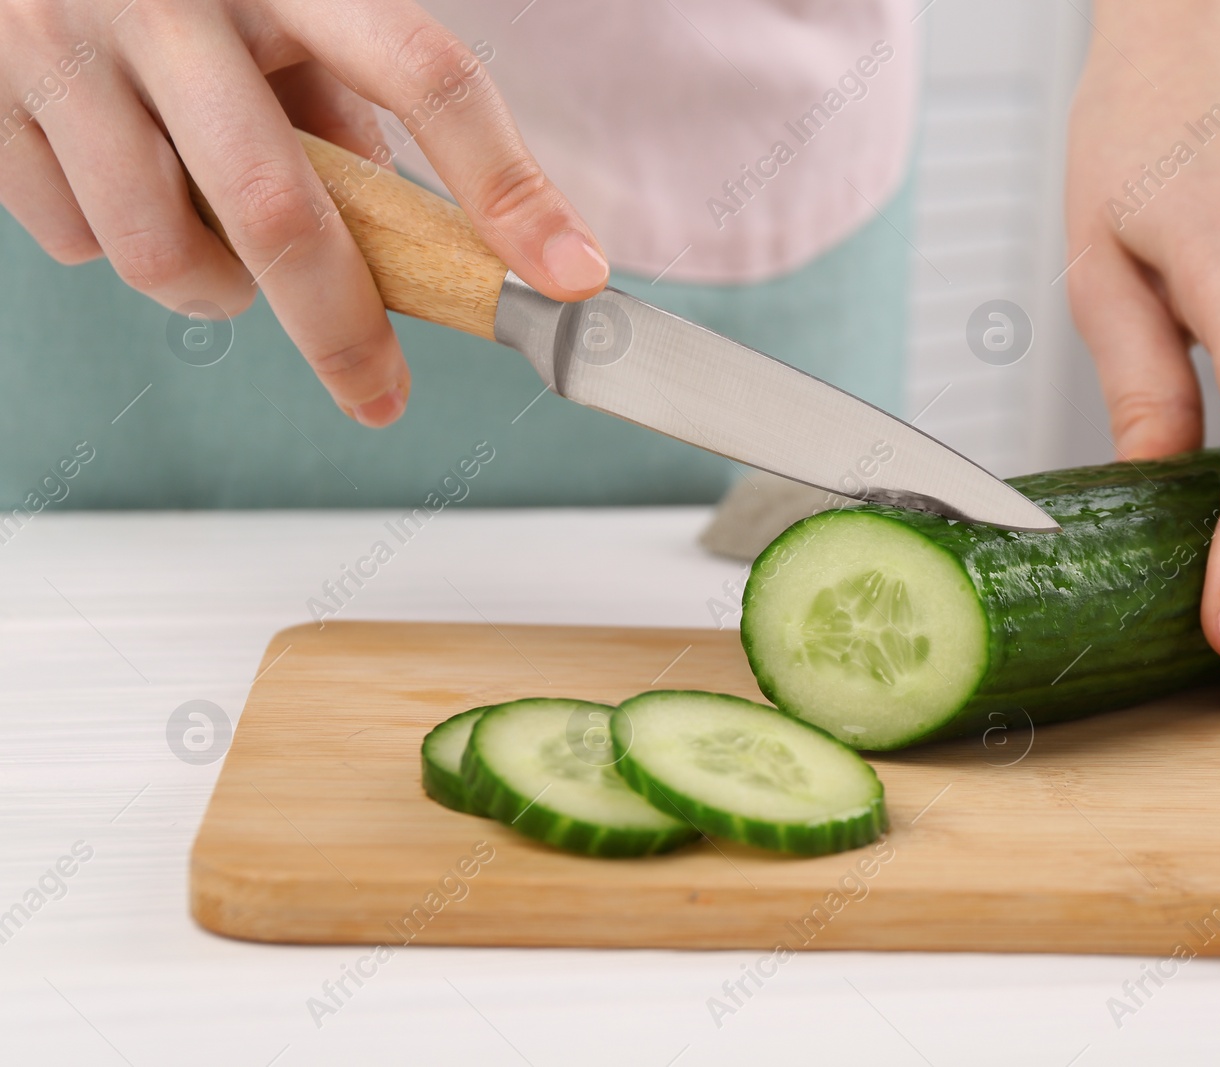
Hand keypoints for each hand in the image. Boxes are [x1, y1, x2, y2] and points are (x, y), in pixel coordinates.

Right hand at [0, 0, 608, 425]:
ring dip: (217, 289)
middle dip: (344, 332)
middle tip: (380, 393)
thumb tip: (403, 233)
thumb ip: (345, 101)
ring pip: (164, 255)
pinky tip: (120, 185)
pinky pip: (70, 238)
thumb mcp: (285, 7)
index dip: (507, 188)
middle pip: (283, 214)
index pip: (427, 78)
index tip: (569, 276)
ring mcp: (64, 48)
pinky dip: (113, 244)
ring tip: (222, 245)